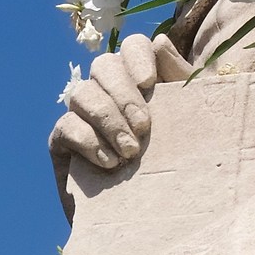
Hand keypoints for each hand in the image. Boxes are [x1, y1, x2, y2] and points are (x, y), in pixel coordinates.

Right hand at [49, 35, 189, 171]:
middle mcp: (108, 90)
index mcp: (140, 78)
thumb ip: (182, 81)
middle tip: (144, 127)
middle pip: (103, 66)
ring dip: (107, 119)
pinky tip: (109, 162)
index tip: (149, 83)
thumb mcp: (192, 120)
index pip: (132, 47)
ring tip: (130, 152)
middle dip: (123, 94)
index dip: (137, 57)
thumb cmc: (181, 160)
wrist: (157, 212)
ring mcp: (82, 114)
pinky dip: (88, 141)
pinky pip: (66, 126)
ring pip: (82, 93)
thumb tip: (161, 42)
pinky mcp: (63, 142)